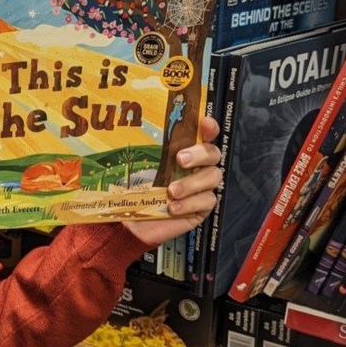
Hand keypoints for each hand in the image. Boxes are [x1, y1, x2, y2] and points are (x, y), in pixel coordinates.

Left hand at [122, 116, 221, 246]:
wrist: (133, 222)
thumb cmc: (135, 189)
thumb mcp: (139, 165)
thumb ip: (145, 148)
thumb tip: (134, 127)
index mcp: (184, 150)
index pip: (205, 133)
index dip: (210, 127)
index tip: (205, 124)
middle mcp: (197, 166)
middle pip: (213, 153)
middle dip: (199, 154)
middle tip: (180, 160)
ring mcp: (201, 187)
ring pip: (213, 177)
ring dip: (192, 182)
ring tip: (172, 190)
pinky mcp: (201, 207)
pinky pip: (206, 201)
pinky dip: (189, 203)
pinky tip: (173, 207)